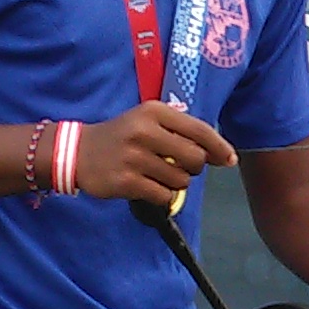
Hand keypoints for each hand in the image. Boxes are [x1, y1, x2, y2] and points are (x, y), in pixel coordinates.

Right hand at [76, 102, 236, 204]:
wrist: (78, 152)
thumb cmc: (122, 136)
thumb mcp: (148, 120)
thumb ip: (182, 131)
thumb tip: (222, 154)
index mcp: (154, 112)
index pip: (199, 130)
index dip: (219, 147)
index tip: (230, 159)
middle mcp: (145, 131)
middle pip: (196, 158)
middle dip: (194, 167)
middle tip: (177, 166)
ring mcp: (134, 157)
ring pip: (181, 180)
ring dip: (176, 183)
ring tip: (156, 175)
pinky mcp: (126, 182)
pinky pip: (164, 196)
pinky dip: (163, 196)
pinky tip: (148, 187)